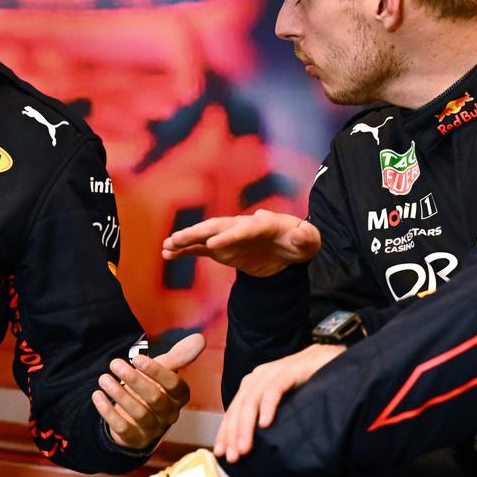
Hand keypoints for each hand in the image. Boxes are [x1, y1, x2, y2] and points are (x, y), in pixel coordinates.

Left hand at [92, 333, 205, 449]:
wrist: (137, 417)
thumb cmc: (153, 387)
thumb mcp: (164, 371)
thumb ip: (179, 357)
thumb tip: (200, 339)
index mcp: (180, 397)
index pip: (174, 385)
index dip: (156, 372)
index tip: (136, 358)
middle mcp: (170, 415)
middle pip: (155, 399)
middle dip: (134, 380)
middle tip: (114, 363)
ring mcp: (154, 429)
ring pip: (140, 414)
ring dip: (119, 394)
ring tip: (103, 379)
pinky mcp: (136, 439)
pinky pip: (123, 428)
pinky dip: (108, 412)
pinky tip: (97, 396)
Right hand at [162, 209, 321, 277]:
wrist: (288, 250)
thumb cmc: (299, 242)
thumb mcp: (309, 240)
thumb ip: (306, 237)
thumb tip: (300, 234)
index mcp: (264, 223)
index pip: (245, 229)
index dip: (230, 236)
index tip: (214, 245)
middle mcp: (242, 226)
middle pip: (217, 227)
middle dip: (198, 233)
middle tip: (178, 239)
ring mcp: (229, 237)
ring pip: (204, 236)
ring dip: (185, 239)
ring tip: (167, 246)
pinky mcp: (222, 249)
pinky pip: (201, 249)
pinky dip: (185, 250)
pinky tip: (168, 253)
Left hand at [214, 343, 345, 462]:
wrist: (332, 358)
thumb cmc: (308, 383)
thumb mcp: (283, 402)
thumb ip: (268, 414)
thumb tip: (254, 442)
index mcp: (254, 384)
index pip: (234, 410)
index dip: (226, 432)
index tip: (221, 453)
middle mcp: (259, 376)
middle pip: (239, 407)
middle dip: (233, 434)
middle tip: (232, 457)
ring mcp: (274, 372)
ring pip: (252, 400)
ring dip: (246, 426)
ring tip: (244, 448)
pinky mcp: (291, 370)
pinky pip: (274, 389)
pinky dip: (268, 406)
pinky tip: (265, 424)